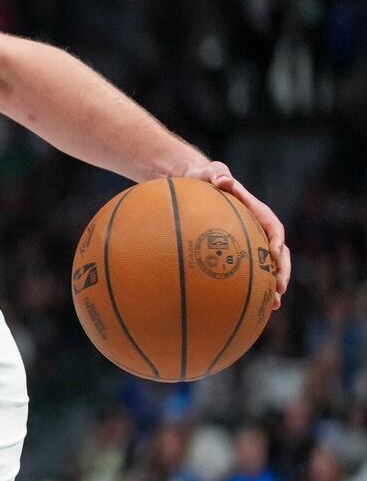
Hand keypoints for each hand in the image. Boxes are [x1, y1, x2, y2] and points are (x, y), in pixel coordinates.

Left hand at [187, 162, 291, 307]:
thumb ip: (217, 175)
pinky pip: (252, 272)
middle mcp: (258, 229)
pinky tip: (253, 307)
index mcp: (256, 211)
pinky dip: (255, 287)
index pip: (273, 226)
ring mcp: (251, 242)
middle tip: (279, 288)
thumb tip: (223, 180)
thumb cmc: (205, 178)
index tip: (275, 253)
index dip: (276, 239)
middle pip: (278, 251)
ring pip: (269, 266)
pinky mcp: (240, 252)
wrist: (197, 185)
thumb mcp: (210, 173)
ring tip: (274, 304)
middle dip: (282, 270)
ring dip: (274, 284)